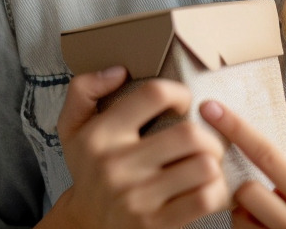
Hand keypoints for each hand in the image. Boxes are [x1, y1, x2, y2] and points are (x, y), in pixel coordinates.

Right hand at [47, 68, 228, 228]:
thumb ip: (84, 89)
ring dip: (213, 163)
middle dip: (208, 134)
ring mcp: (137, 198)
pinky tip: (204, 187)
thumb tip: (119, 72)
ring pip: (203, 167)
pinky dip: (214, 190)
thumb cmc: (88, 168)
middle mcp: (115, 165)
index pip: (154, 95)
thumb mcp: (71, 126)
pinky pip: (204, 199)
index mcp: (100, 135)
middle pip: (189, 134)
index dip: (180, 93)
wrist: (84, 224)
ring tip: (205, 162)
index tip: (182, 103)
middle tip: (204, 139)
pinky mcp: (155, 224)